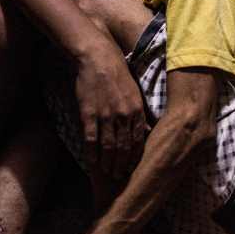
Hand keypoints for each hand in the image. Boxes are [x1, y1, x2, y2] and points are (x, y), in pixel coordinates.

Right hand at [73, 34, 147, 179]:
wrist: (98, 58)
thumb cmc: (118, 73)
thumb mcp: (135, 91)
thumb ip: (139, 112)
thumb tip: (146, 130)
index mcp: (136, 109)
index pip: (138, 140)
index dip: (135, 156)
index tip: (133, 167)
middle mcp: (123, 115)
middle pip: (123, 147)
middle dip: (122, 164)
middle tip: (119, 175)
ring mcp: (105, 115)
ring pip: (108, 146)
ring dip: (108, 162)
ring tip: (107, 172)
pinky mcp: (89, 114)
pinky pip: (91, 139)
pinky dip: (92, 153)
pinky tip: (92, 162)